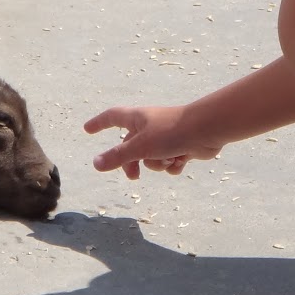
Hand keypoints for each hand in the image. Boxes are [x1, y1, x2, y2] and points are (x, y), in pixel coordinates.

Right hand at [82, 105, 224, 179]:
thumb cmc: (170, 132)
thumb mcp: (140, 146)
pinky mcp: (180, 146)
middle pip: (131, 146)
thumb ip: (117, 156)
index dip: (99, 123)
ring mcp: (165, 136)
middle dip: (132, 163)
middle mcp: (149, 126)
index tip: (87, 129)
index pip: (111, 117)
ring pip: (151, 157)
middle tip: (134, 177)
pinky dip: (173, 165)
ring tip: (169, 159)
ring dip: (158, 163)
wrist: (207, 130)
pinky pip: (169, 161)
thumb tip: (95, 164)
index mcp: (136, 119)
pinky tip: (181, 162)